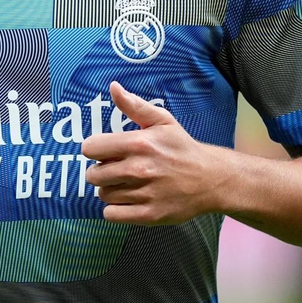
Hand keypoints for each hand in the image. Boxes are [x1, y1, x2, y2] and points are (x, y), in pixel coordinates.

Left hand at [82, 82, 222, 224]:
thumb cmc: (182, 148)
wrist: (211, 179)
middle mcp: (139, 169)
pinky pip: (112, 215)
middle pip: (92, 175)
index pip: (90, 148)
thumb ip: (134, 106)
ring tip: (127, 184)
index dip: (95, 150)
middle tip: (117, 169)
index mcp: (138, 144)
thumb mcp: (162, 121)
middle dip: (101, 171)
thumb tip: (113, 87)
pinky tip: (128, 200)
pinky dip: (116, 209)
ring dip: (110, 190)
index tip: (106, 152)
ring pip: (103, 195)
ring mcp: (144, 194)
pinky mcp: (149, 215)